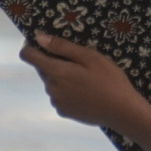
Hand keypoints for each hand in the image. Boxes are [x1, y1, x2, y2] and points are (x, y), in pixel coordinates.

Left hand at [20, 33, 146, 129]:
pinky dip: (66, 91)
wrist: (121, 111)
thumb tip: (38, 38)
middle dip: (55, 62)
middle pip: (43, 69)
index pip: (29, 56)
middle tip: (79, 62)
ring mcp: (56, 102)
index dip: (32, 47)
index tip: (44, 44)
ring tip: (86, 79)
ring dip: (61, 78)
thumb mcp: (89, 57)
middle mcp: (51, 88)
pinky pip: (59, 96)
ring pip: (52, 83)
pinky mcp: (64, 112)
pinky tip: (85, 92)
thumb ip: (62, 47)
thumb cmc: (109, 80)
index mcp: (56, 72)